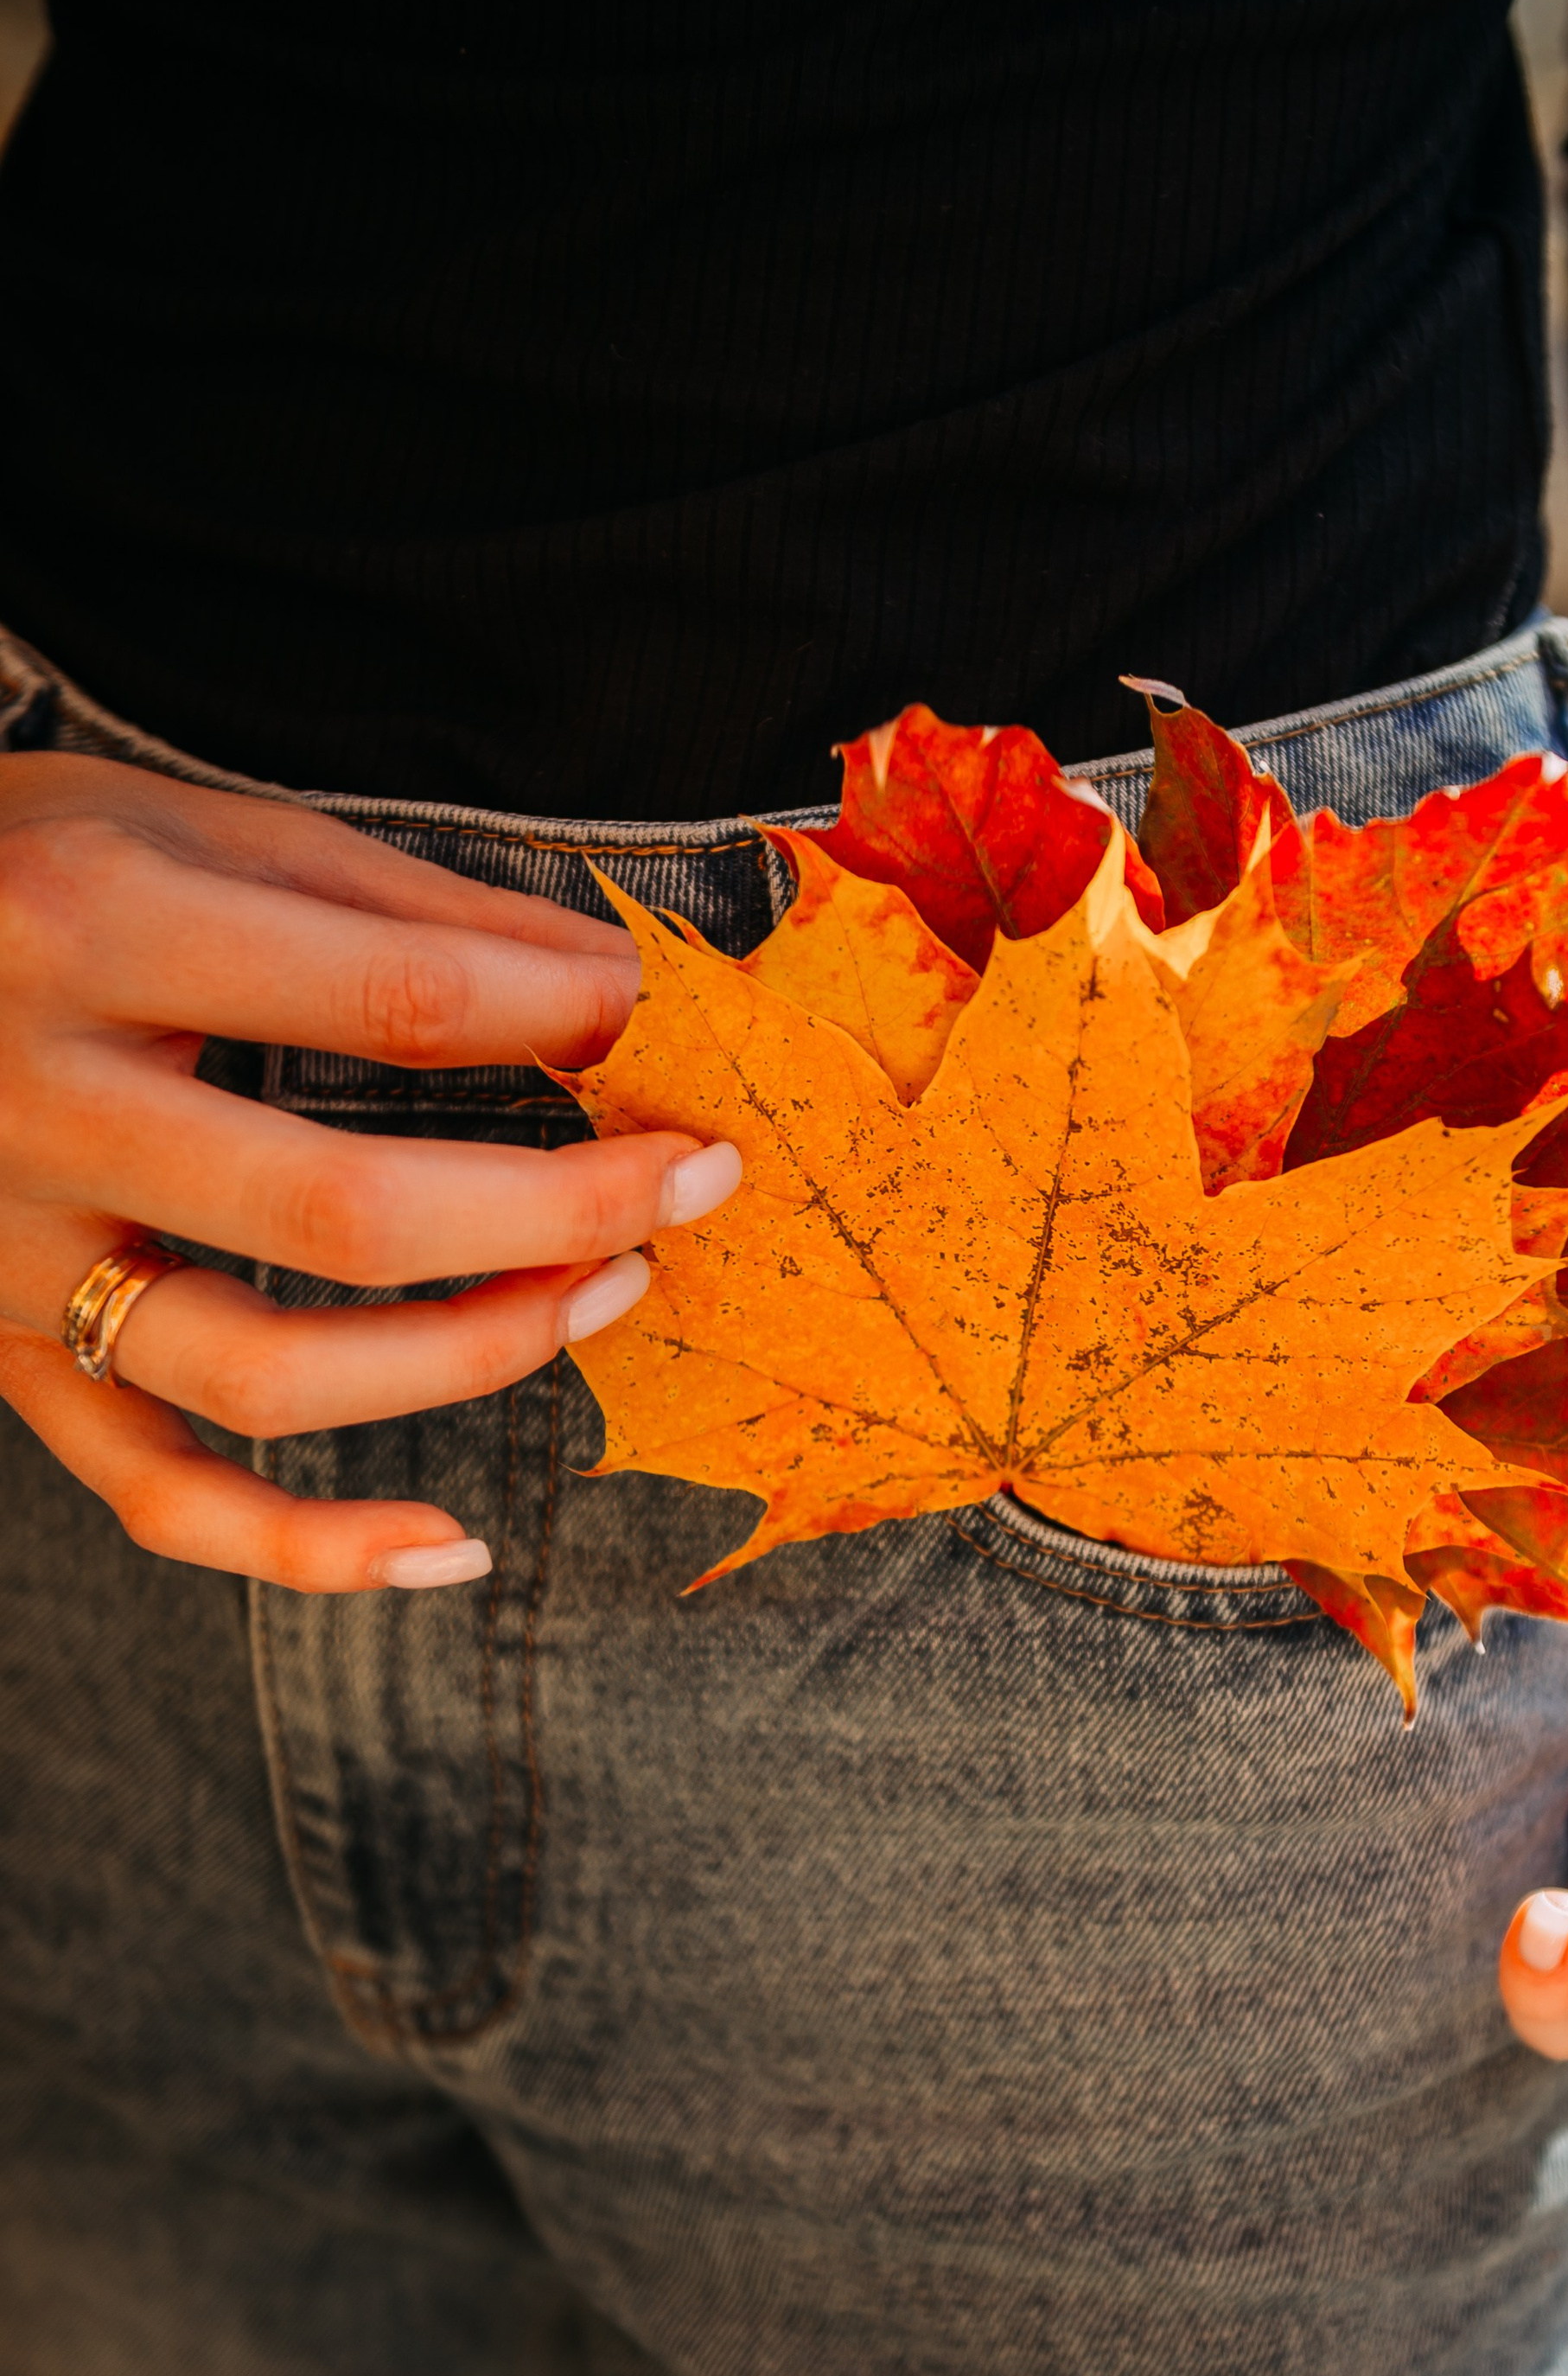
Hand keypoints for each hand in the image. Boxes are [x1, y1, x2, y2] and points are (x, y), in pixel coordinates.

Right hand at [0, 752, 730, 1588]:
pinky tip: (448, 1546)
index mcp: (91, 927)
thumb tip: (614, 982)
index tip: (666, 1030)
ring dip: (467, 1359)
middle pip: (343, 1212)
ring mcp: (9, 1256)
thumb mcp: (193, 824)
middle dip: (558, 1207)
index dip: (561, 1024)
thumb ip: (405, 910)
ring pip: (260, 1376)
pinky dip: (303, 1550)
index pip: (388, 1003)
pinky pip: (154, 1496)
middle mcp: (39, 1106)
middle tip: (692, 1180)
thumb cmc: (21, 867)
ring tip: (604, 1296)